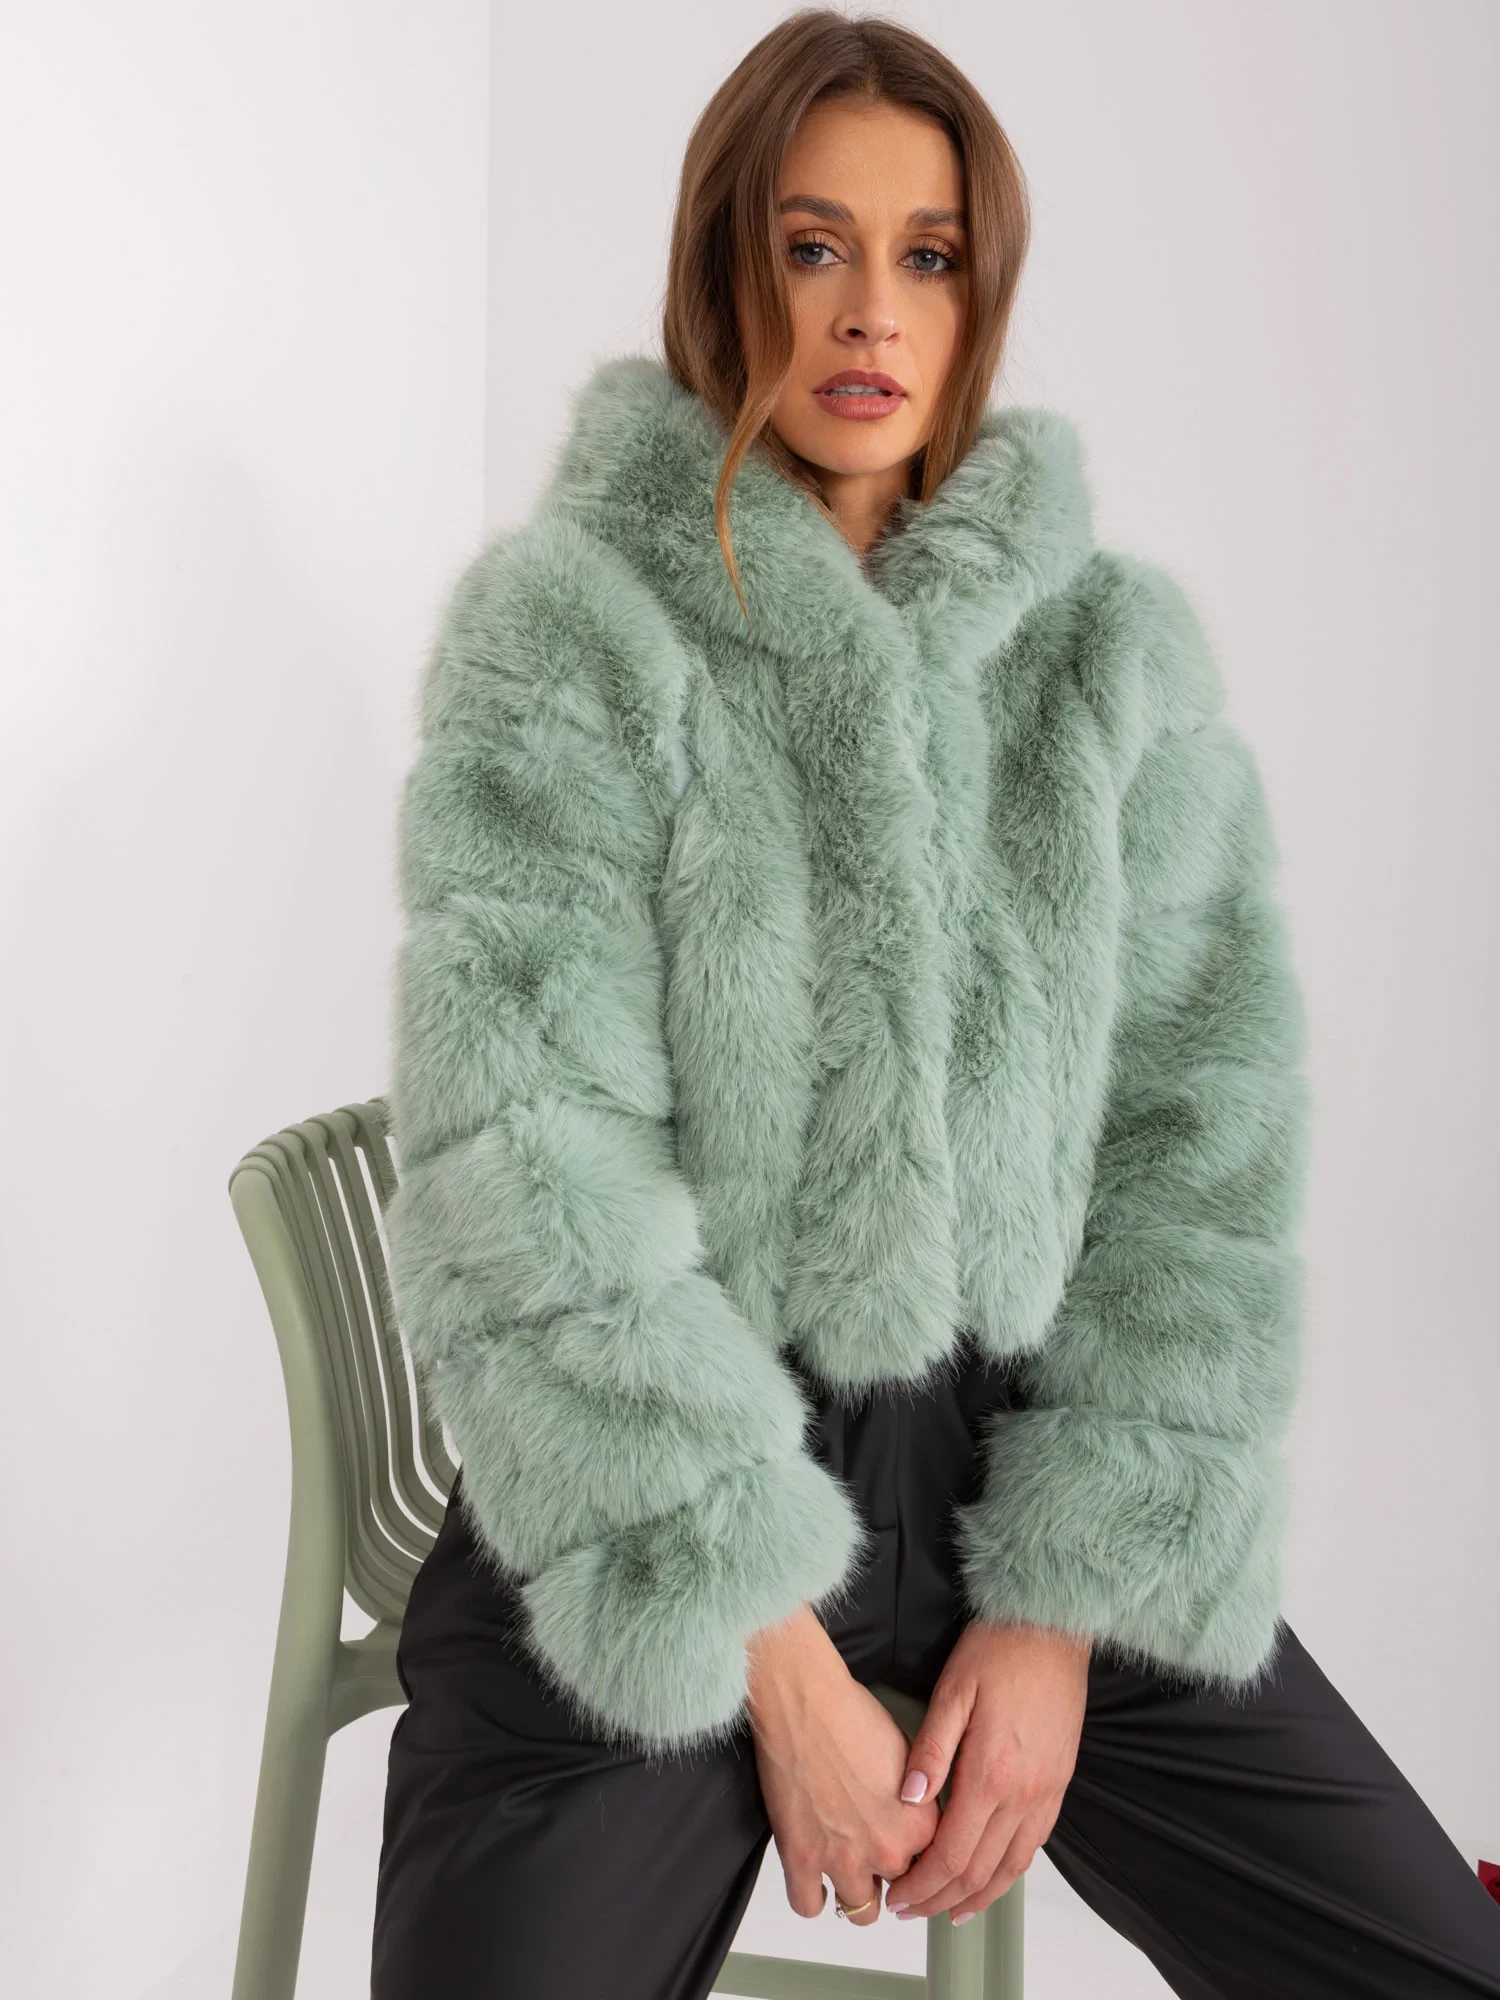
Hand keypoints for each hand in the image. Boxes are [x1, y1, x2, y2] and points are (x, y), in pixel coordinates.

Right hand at [746, 1605, 939, 1927]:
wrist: (803, 1699)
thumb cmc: (850, 1712)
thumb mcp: (909, 1752)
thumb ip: (920, 1796)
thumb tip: (917, 1814)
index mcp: (919, 1824)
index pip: (934, 1865)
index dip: (920, 1855)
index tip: (910, 1851)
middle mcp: (886, 1849)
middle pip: (899, 1887)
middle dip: (888, 1872)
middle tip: (874, 1850)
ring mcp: (842, 1859)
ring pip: (861, 1912)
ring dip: (856, 1893)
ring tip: (849, 1872)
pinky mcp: (801, 1859)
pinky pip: (809, 1906)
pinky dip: (812, 1897)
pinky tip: (814, 1879)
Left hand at [883, 1618, 1090, 1924]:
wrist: (1052, 1625)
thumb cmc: (1000, 1649)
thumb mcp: (951, 1692)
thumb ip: (930, 1751)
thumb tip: (908, 1799)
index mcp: (991, 1773)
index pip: (952, 1854)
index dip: (923, 1884)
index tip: (900, 1897)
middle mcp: (1024, 1792)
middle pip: (980, 1871)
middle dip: (942, 1898)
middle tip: (913, 1910)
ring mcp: (1047, 1791)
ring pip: (1012, 1867)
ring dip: (978, 1896)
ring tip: (949, 1909)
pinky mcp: (1060, 1782)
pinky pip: (1035, 1844)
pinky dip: (1010, 1871)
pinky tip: (993, 1875)